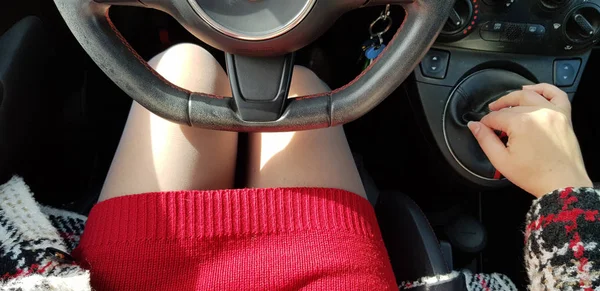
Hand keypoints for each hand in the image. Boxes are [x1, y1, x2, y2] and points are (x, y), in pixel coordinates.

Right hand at [467, 83, 591, 197]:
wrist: (562, 183)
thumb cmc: (534, 175)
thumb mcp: (501, 160)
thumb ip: (485, 140)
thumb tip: (474, 126)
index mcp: (521, 123)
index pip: (496, 116)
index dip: (486, 123)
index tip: (483, 128)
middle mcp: (538, 113)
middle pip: (511, 104)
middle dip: (498, 108)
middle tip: (490, 116)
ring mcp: (553, 112)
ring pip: (530, 95)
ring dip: (515, 96)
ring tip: (506, 102)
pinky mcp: (564, 116)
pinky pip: (556, 94)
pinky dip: (544, 88)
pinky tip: (532, 90)